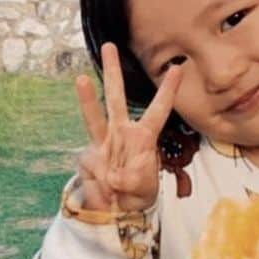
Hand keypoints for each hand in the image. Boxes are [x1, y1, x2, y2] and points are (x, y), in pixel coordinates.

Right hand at [74, 42, 181, 214]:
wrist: (117, 212)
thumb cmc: (137, 194)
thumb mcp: (143, 188)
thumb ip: (130, 179)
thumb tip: (111, 175)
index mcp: (144, 137)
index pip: (158, 110)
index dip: (167, 90)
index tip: (177, 68)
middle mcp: (121, 133)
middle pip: (116, 98)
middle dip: (112, 72)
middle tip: (110, 46)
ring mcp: (102, 143)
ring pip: (93, 117)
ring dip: (87, 98)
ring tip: (81, 79)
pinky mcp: (88, 158)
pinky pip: (92, 167)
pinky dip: (100, 184)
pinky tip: (106, 193)